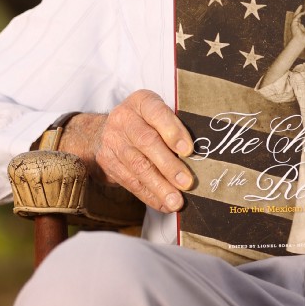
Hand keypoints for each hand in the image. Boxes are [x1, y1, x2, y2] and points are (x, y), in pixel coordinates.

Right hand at [62, 90, 194, 212]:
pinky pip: (130, 181)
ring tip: (176, 201)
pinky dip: (149, 195)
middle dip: (169, 165)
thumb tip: (199, 153)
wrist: (105, 130)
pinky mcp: (107, 163)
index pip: (158, 113)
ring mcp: (113, 141)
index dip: (173, 131)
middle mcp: (124, 119)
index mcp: (142, 101)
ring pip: (138, 166)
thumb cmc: (144, 120)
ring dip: (159, 187)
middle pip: (147, 143)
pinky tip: (163, 204)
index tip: (189, 150)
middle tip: (187, 183)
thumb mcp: (158, 112)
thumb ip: (174, 126)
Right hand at [289, 5, 304, 44]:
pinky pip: (296, 17)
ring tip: (301, 6)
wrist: (301, 41)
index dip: (303, 14)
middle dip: (299, 10)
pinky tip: (304, 12)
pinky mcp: (293, 23)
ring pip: (295, 15)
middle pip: (297, 15)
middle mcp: (297, 24)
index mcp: (301, 26)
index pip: (301, 19)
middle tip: (302, 6)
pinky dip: (300, 14)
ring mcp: (295, 24)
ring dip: (298, 10)